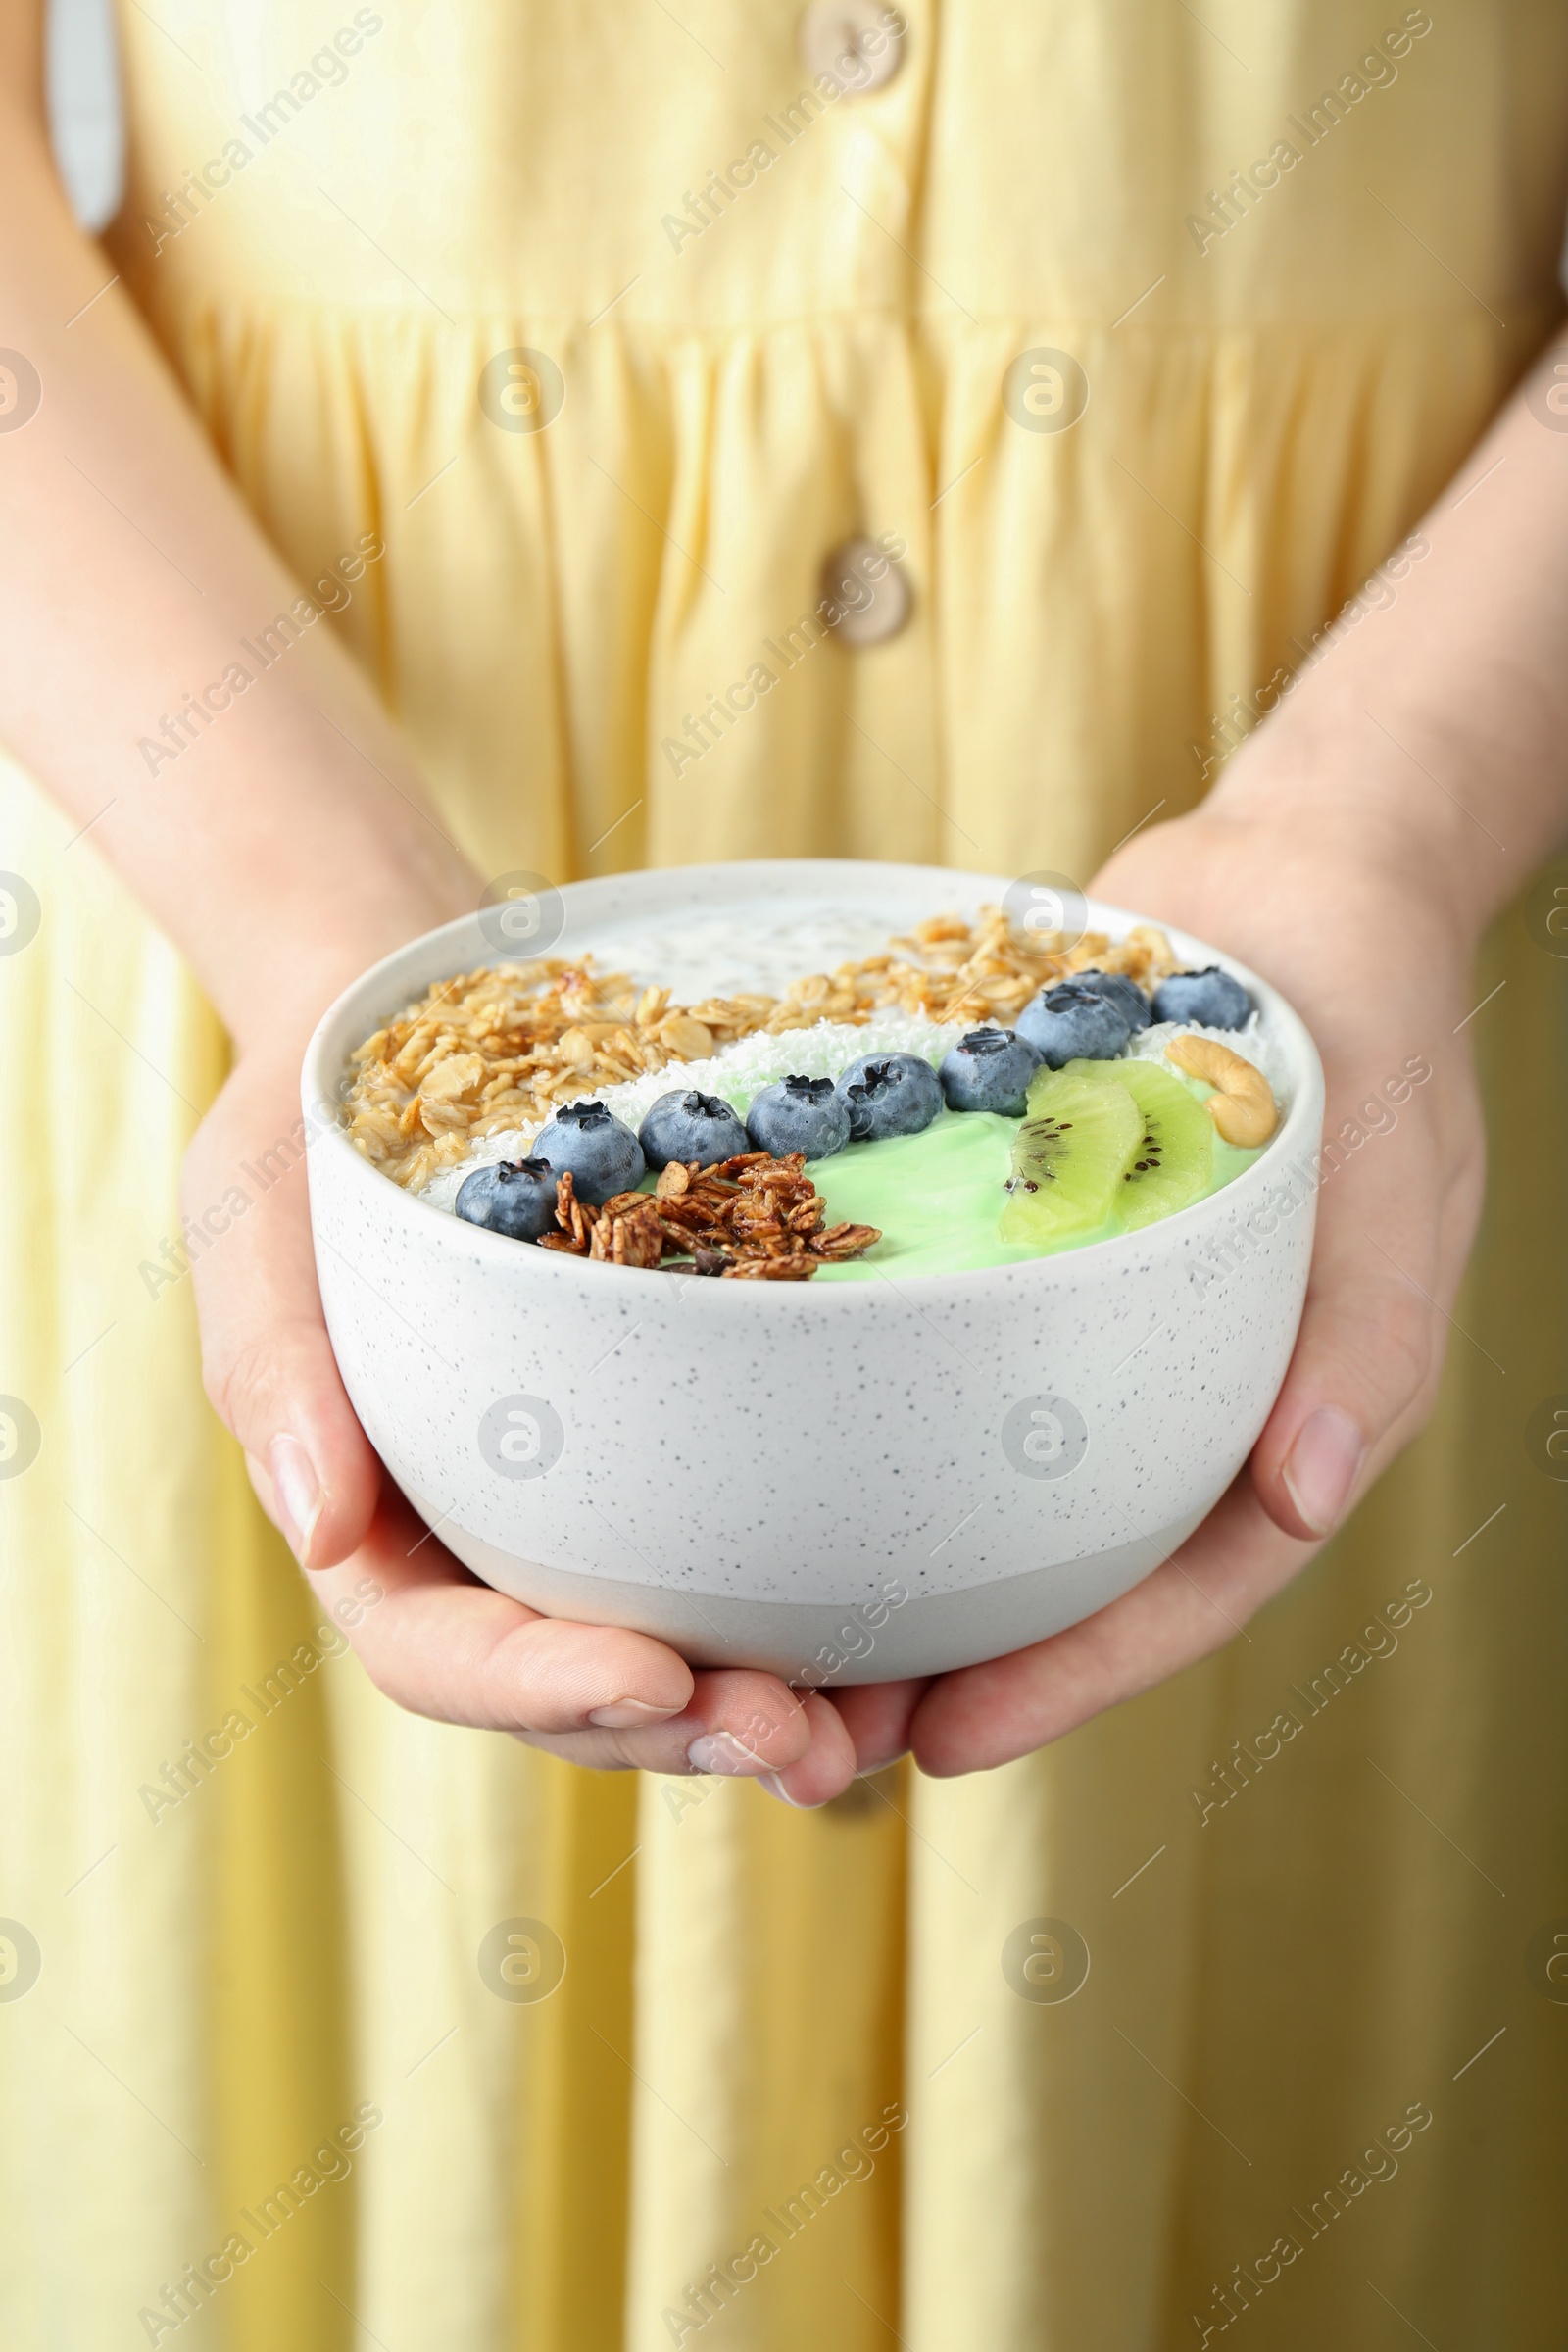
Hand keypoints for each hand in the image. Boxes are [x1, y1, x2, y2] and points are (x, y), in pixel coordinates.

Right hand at [185, 1035, 859, 1801]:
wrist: (401, 1048)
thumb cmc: (305, 1142)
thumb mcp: (253, 1223)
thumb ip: (278, 1371)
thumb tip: (321, 1528)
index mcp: (375, 1534)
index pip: (444, 1655)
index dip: (543, 1687)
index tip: (654, 1675)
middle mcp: (486, 1552)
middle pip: (583, 1694)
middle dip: (690, 1733)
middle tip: (808, 1744)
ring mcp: (584, 1521)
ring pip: (681, 1662)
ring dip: (781, 1712)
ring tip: (885, 1723)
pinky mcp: (670, 1462)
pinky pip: (745, 1566)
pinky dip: (823, 1617)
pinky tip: (916, 1640)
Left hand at [831, 789, 1486, 1777]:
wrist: (1287, 877)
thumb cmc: (1367, 1032)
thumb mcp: (1397, 1178)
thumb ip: (1364, 1335)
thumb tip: (1312, 1495)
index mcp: (1277, 1417)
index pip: (1179, 1586)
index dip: (1070, 1676)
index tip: (943, 1742)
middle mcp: (1171, 1395)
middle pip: (1057, 1566)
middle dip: (946, 1661)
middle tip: (809, 1735)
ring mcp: (1088, 1329)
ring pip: (983, 1481)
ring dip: (886, 1564)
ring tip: (762, 1639)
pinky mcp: (1011, 1246)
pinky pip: (935, 1351)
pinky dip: (860, 1410)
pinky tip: (758, 1443)